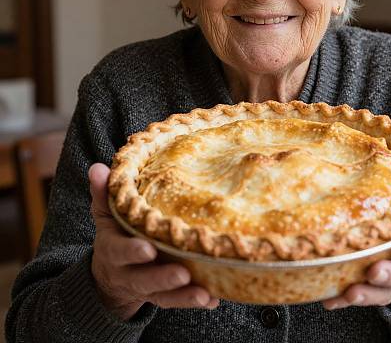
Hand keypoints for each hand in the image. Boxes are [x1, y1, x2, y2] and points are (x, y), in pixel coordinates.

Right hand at [89, 163, 218, 320]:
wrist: (110, 273)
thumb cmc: (115, 233)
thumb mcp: (106, 214)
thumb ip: (103, 193)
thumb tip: (98, 168)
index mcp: (113, 250)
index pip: (120, 251)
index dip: (132, 252)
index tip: (148, 249)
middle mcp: (129, 273)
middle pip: (144, 280)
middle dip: (162, 278)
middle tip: (182, 273)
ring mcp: (146, 287)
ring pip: (163, 296)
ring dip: (183, 296)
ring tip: (205, 293)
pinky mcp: (163, 296)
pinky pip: (177, 301)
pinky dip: (194, 300)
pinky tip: (214, 298)